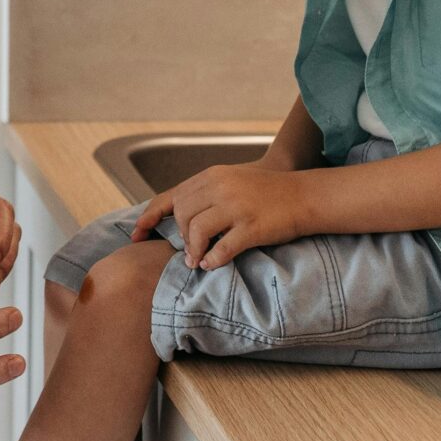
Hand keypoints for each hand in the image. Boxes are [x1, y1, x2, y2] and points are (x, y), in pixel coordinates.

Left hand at [130, 163, 308, 270]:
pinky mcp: (252, 226)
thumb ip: (205, 193)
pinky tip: (212, 264)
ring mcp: (236, 206)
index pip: (170, 197)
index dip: (149, 217)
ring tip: (197, 261)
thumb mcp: (231, 181)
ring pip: (196, 231)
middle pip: (181, 215)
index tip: (136, 235)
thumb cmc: (267, 190)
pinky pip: (223, 248)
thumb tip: (177, 215)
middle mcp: (220, 187)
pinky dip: (213, 260)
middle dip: (179, 236)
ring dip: (193, 251)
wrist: (304, 194)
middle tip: (188, 250)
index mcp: (212, 176)